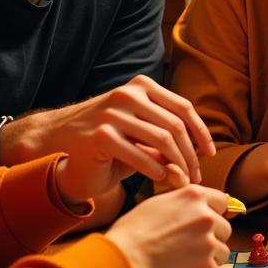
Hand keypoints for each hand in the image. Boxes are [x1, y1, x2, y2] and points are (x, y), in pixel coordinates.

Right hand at [33, 75, 214, 205]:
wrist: (58, 145)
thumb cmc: (106, 143)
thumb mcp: (141, 136)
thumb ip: (167, 140)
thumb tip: (199, 158)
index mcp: (141, 87)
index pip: (183, 107)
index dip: (200, 131)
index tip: (209, 153)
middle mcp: (128, 95)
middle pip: (176, 125)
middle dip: (191, 153)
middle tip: (196, 175)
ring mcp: (113, 113)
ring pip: (162, 139)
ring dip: (177, 164)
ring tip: (182, 180)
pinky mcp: (101, 135)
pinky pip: (140, 154)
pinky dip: (155, 169)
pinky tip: (160, 179)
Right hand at [105, 182, 231, 267]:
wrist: (123, 261)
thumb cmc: (130, 235)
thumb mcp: (155, 205)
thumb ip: (180, 205)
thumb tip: (192, 209)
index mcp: (193, 196)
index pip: (222, 202)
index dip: (214, 215)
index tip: (206, 227)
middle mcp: (205, 216)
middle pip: (224, 230)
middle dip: (211, 241)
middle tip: (189, 252)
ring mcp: (208, 242)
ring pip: (222, 254)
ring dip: (207, 263)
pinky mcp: (206, 267)